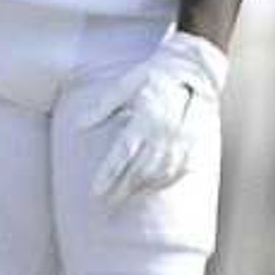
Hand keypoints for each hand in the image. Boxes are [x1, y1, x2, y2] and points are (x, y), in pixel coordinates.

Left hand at [91, 29, 226, 204]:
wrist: (194, 69)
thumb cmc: (156, 74)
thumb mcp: (126, 83)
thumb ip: (104, 106)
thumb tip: (79, 125)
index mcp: (145, 120)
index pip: (122, 155)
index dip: (108, 176)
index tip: (95, 192)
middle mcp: (162, 134)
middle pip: (138, 171)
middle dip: (120, 191)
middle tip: (105, 206)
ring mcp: (180, 142)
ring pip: (157, 174)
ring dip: (139, 190)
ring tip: (125, 199)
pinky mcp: (193, 144)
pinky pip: (177, 171)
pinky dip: (162, 182)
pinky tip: (151, 188)